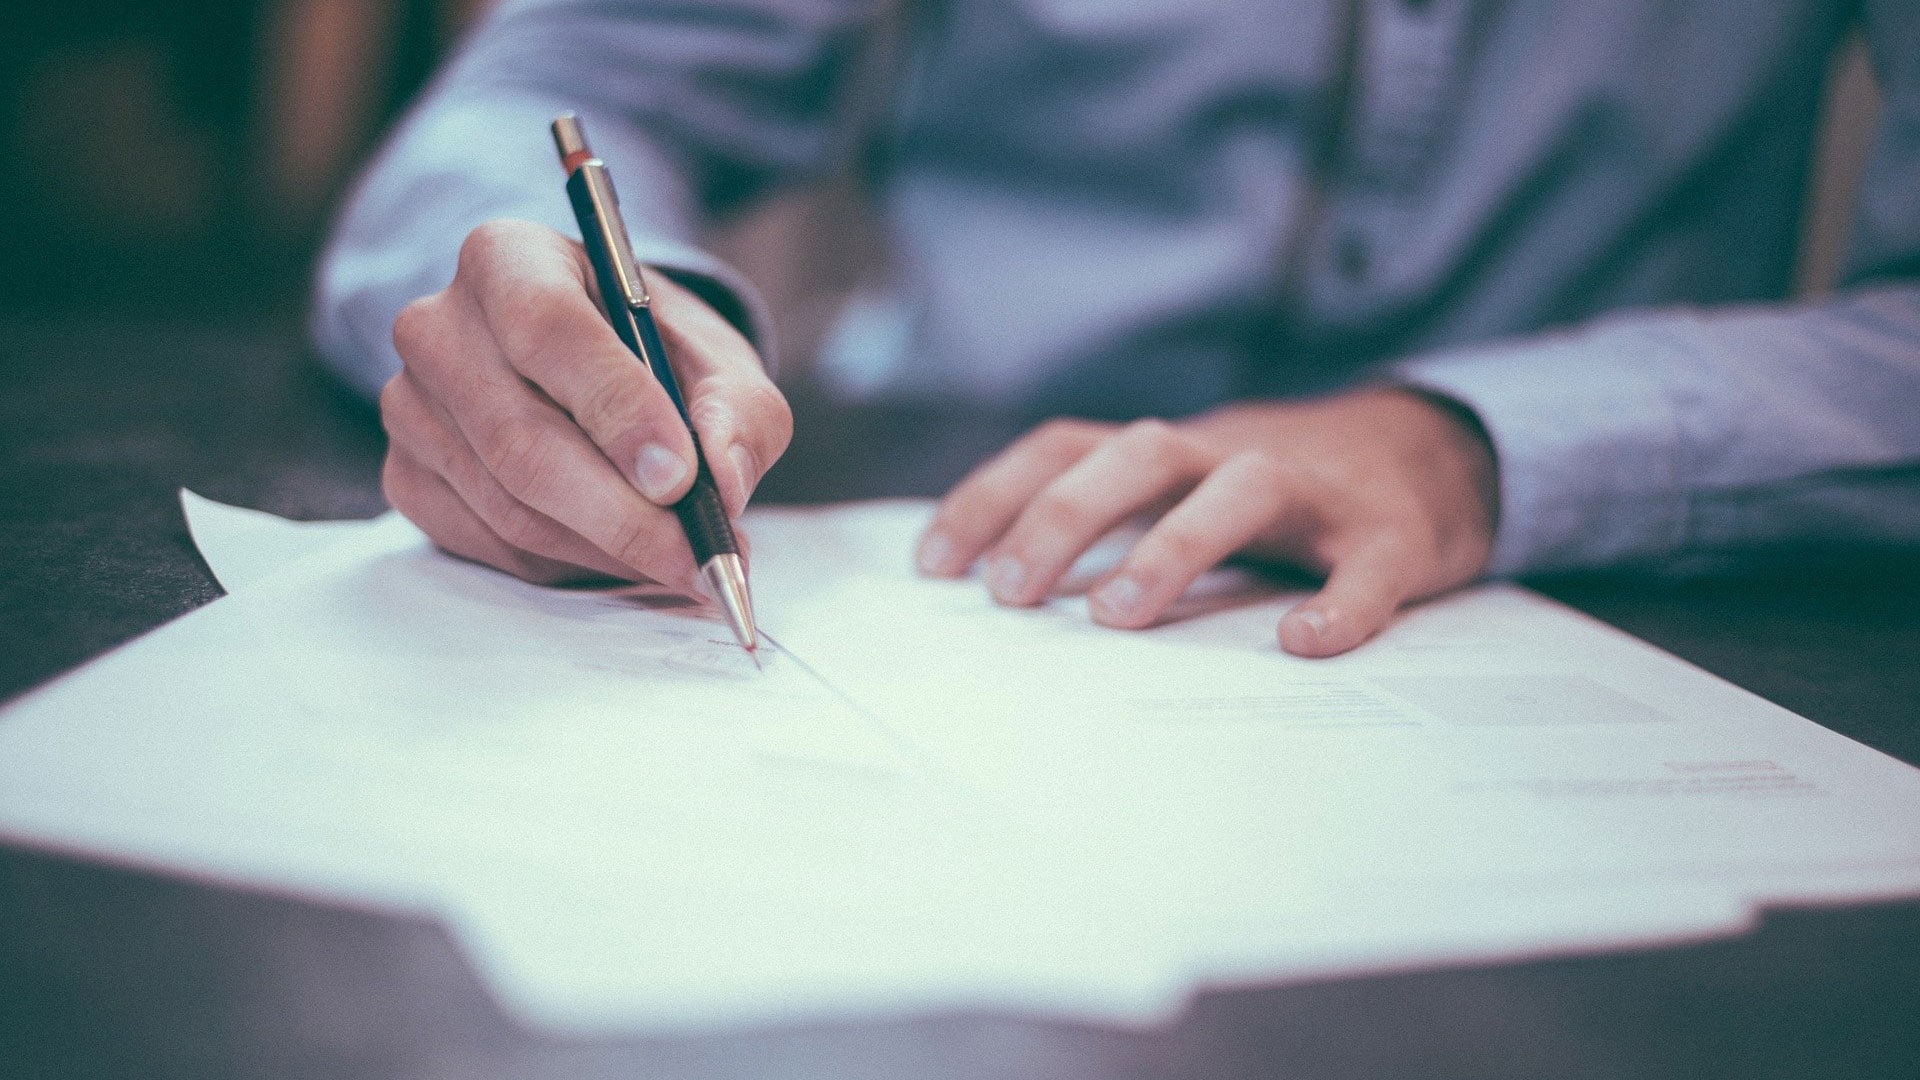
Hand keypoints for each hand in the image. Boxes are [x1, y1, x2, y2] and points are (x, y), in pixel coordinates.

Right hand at [379, 219, 791, 589]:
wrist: (596, 371)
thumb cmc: (655, 354)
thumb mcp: (718, 361)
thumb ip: (738, 411)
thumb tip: (723, 482)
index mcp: (508, 258)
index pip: (547, 329)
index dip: (616, 409)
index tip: (680, 477)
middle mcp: (438, 326)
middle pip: (520, 439)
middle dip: (622, 514)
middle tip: (698, 555)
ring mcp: (410, 406)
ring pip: (509, 506)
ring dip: (606, 548)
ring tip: (679, 558)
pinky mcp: (407, 476)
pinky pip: (490, 544)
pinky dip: (568, 564)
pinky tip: (619, 552)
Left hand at [915, 389, 1497, 655]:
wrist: (1435, 453)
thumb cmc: (1280, 493)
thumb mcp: (1186, 490)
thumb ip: (1113, 524)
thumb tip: (1000, 593)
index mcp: (1173, 452)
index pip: (1066, 447)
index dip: (995, 495)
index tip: (933, 565)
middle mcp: (1232, 455)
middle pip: (1139, 454)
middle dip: (1065, 516)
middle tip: (1009, 594)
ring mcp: (1316, 492)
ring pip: (1241, 489)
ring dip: (1173, 545)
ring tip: (1117, 617)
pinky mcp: (1393, 535)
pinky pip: (1367, 566)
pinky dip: (1339, 603)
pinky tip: (1303, 643)